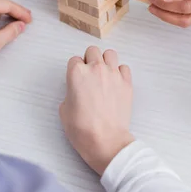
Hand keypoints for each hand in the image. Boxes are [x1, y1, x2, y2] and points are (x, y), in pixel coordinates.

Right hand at [60, 46, 134, 175]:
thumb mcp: (64, 110)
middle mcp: (95, 69)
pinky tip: (116, 82)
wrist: (105, 140)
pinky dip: (120, 72)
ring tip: (104, 74)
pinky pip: (124, 67)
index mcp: (77, 73)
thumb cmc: (82, 129)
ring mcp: (113, 74)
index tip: (76, 79)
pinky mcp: (127, 82)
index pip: (74, 60)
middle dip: (89, 60)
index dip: (74, 70)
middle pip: (92, 51)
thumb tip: (76, 91)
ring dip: (105, 61)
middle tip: (89, 74)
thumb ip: (70, 93)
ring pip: (110, 54)